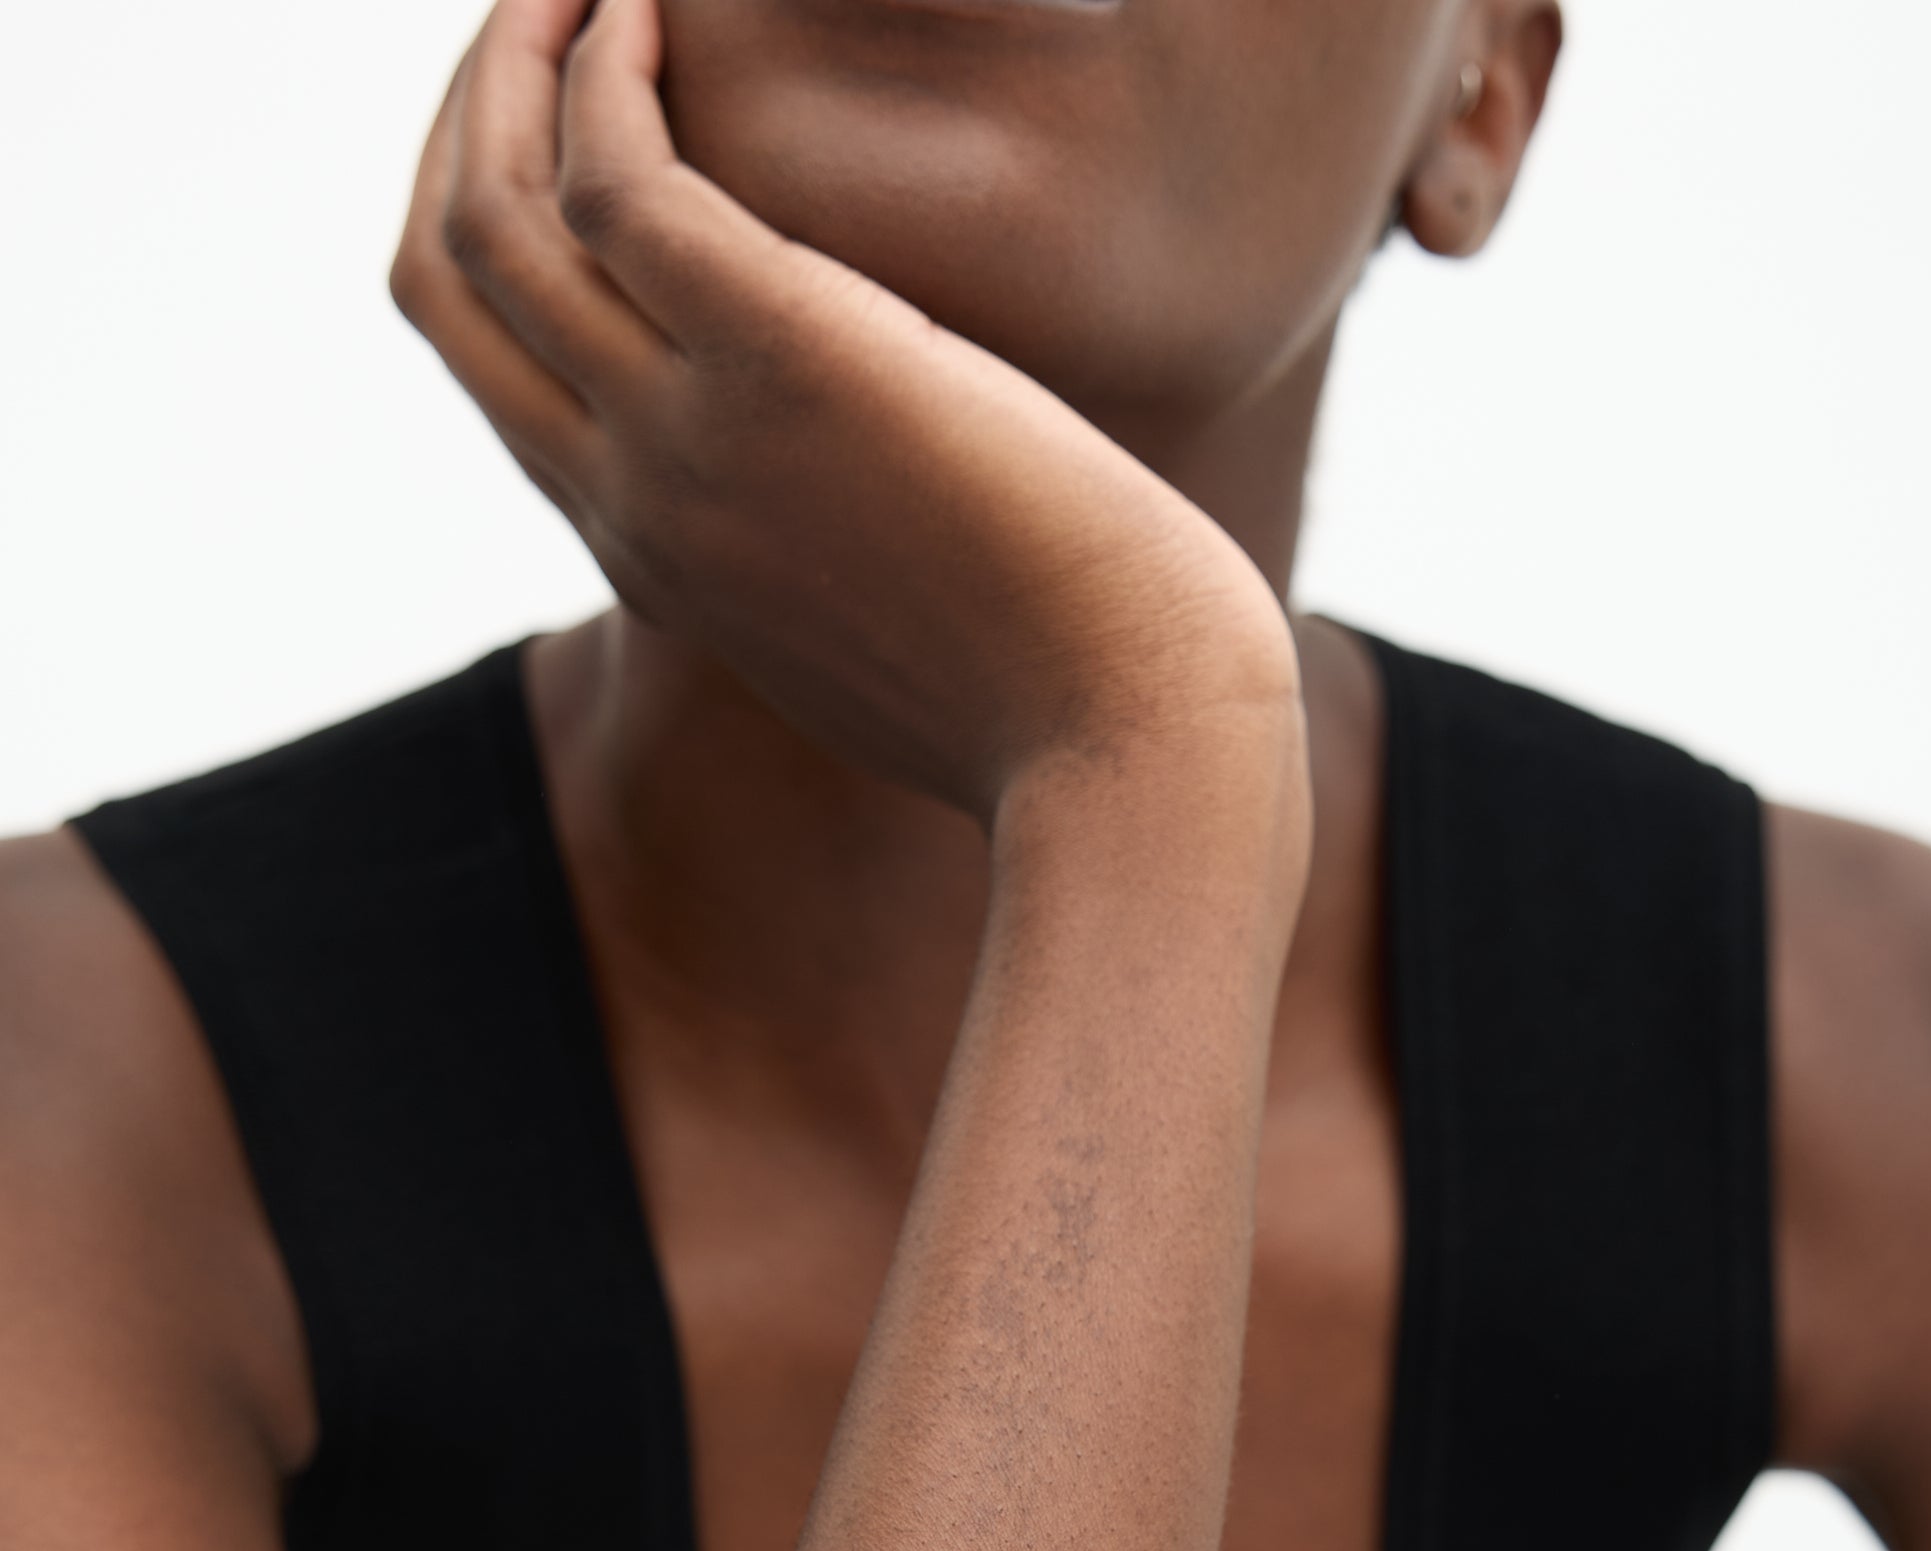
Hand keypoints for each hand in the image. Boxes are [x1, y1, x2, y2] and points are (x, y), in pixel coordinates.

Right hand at [391, 0, 1302, 817]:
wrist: (1129, 744)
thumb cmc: (1064, 690)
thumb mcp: (899, 625)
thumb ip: (831, 540)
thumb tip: (866, 479)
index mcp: (657, 558)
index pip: (491, 367)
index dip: (491, 211)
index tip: (557, 114)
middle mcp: (636, 498)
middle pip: (448, 272)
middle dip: (472, 108)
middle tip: (545, 1)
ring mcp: (688, 434)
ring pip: (498, 207)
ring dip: (521, 50)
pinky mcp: (778, 357)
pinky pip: (620, 172)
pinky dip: (616, 59)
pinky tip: (666, 0)